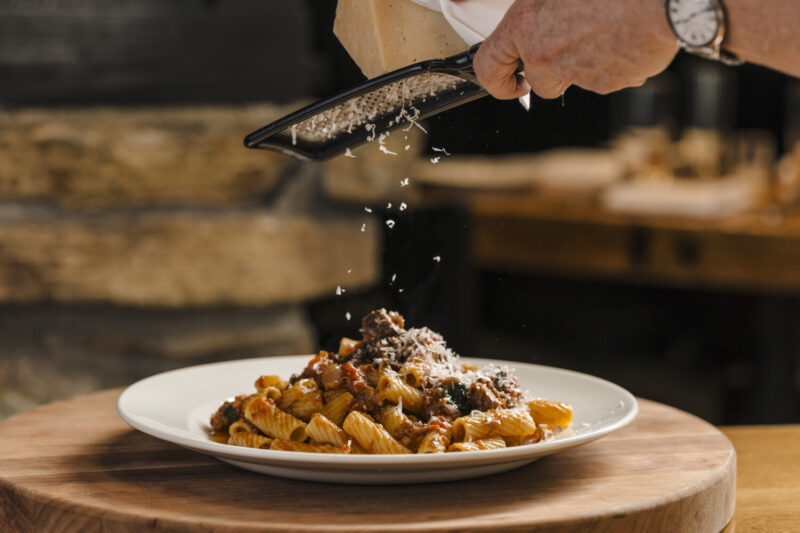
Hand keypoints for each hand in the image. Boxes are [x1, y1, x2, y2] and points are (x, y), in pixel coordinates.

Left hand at [459, 0, 679, 98]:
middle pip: (539, 81)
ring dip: (586, 60)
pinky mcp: (607, 84)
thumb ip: (539, 5)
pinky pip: (605, 77)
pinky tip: (624, 34)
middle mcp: (545, 56)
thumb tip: (535, 14)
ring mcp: (578, 74)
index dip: (495, 79)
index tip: (508, 81)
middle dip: (554, 70)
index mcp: (525, 27)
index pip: (488, 66)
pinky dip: (612, 61)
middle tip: (575, 41)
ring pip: (575, 77)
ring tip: (607, 25)